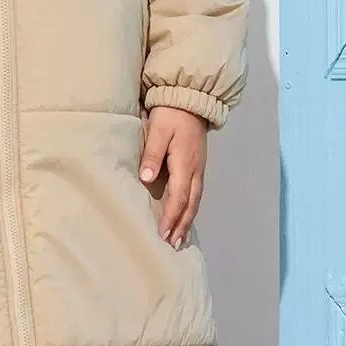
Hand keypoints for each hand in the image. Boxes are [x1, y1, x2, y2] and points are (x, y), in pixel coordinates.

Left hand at [138, 105, 208, 248]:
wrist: (190, 101)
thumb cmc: (171, 115)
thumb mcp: (159, 131)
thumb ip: (152, 154)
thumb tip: (146, 177)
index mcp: (185, 164)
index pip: (178, 197)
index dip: (170, 217)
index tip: (162, 233)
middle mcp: (195, 171)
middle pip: (190, 205)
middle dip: (181, 226)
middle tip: (172, 245)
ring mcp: (199, 170)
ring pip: (195, 201)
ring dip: (187, 221)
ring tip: (179, 239)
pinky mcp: (197, 168)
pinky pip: (196, 194)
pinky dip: (190, 210)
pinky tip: (185, 219)